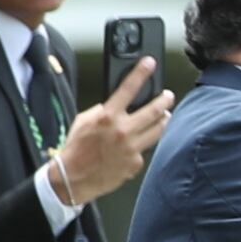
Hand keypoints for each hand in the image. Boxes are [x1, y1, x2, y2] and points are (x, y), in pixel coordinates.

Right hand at [51, 58, 173, 204]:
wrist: (73, 178)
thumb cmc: (76, 149)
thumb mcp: (84, 120)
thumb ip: (101, 110)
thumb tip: (114, 105)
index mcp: (108, 117)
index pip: (128, 88)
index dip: (141, 73)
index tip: (150, 63)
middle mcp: (123, 131)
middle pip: (153, 111)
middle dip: (164, 101)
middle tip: (168, 96)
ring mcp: (131, 148)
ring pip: (157, 130)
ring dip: (163, 121)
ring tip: (165, 116)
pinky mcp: (135, 163)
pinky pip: (144, 150)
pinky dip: (142, 146)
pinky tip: (136, 146)